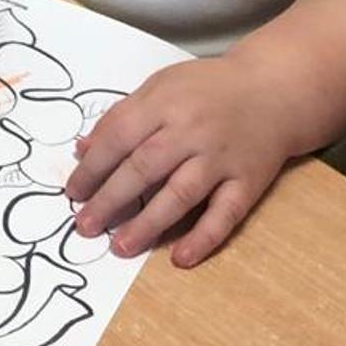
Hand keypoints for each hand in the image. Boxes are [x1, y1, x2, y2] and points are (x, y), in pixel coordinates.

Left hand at [64, 57, 294, 267]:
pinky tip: (180, 258)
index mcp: (164, 104)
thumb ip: (121, 117)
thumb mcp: (159, 87)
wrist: (272, 89)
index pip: (119, 138)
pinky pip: (225, 214)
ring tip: (120, 247)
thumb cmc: (207, 89)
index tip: (74, 193)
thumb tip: (82, 150)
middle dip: (110, 200)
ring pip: (180, 195)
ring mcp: (221, 158)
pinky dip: (204, 238)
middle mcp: (191, 131)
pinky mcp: (248, 182)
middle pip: (144, 169)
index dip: (92, 168)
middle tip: (85, 226)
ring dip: (148, 224)